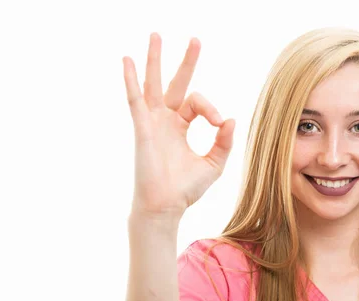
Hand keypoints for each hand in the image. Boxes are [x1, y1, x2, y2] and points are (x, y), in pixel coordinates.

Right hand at [123, 33, 234, 218]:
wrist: (166, 206)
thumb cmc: (186, 189)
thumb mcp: (214, 163)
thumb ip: (224, 141)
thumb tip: (231, 118)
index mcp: (180, 127)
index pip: (197, 102)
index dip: (211, 108)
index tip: (220, 123)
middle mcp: (165, 120)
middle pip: (175, 84)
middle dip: (185, 62)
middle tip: (196, 39)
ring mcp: (151, 122)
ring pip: (153, 84)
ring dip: (154, 60)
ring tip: (156, 35)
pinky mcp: (142, 128)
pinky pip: (135, 100)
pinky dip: (131, 80)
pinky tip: (127, 60)